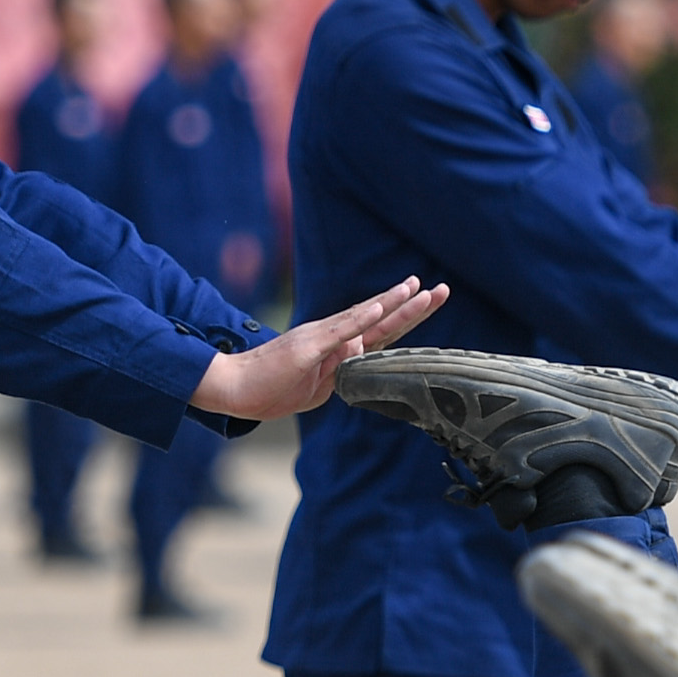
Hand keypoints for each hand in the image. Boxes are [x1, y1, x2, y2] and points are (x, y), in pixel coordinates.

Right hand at [188, 278, 447, 419]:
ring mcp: (320, 339)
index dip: (407, 316)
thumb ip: (343, 370)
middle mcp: (333, 336)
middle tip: (442, 290)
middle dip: (413, 305)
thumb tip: (362, 351)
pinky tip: (379, 308)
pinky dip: (359, 319)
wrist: (234, 388)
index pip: (382, 331)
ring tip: (416, 288)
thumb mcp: (318, 385)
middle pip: (381, 319)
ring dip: (391, 304)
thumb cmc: (272, 387)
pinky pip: (337, 333)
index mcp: (339, 349)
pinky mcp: (306, 348)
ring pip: (363, 319)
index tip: (430, 299)